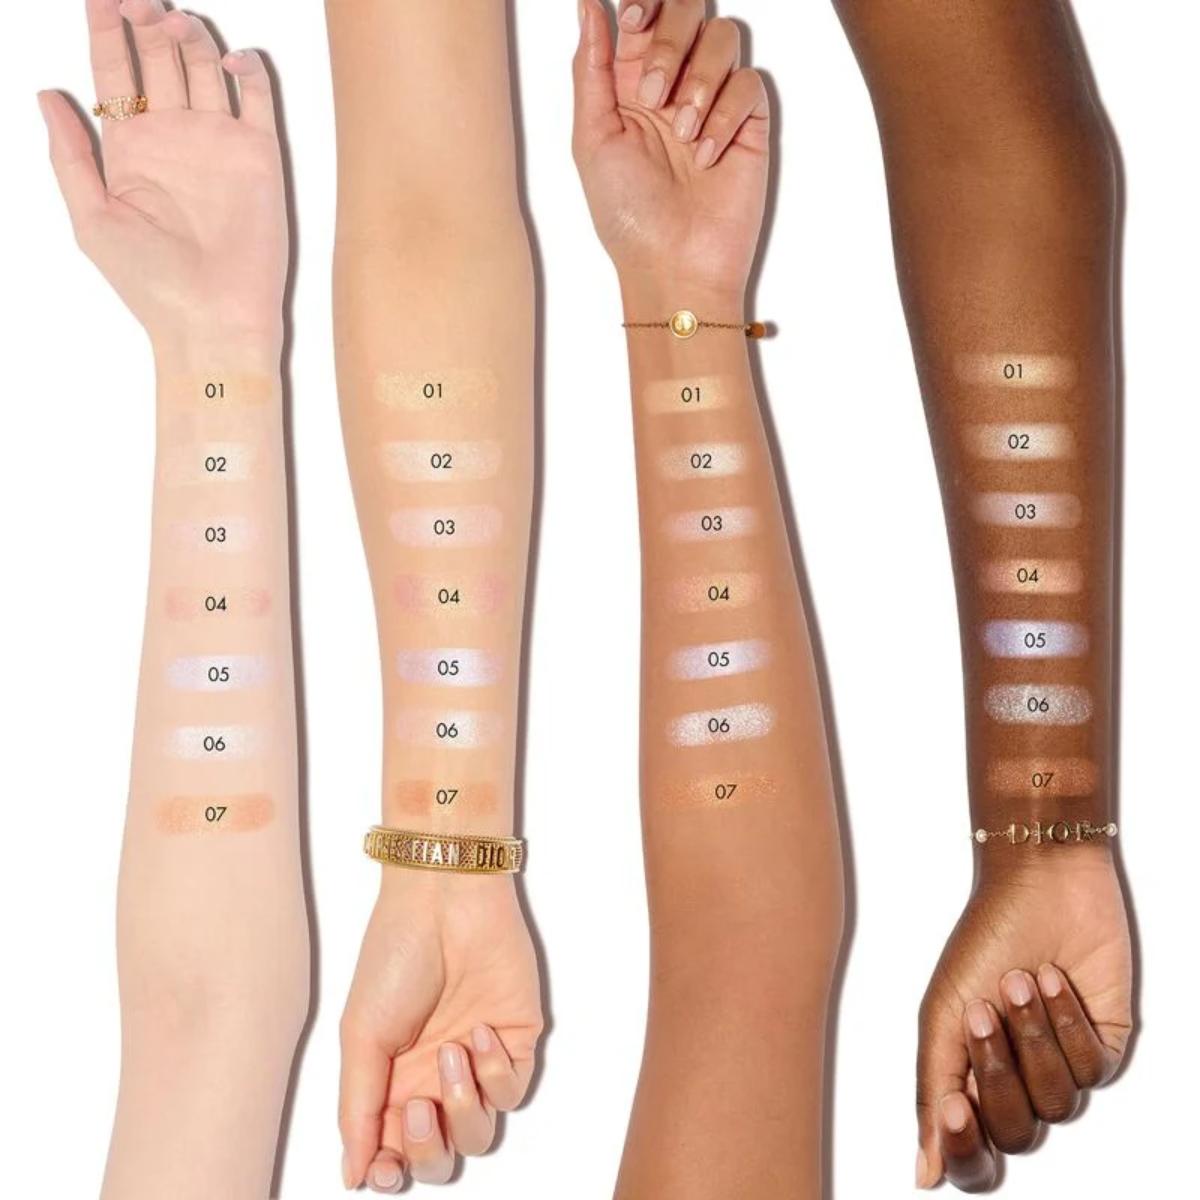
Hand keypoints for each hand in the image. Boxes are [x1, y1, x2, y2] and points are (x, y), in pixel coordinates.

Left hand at [38, 0, 285, 352]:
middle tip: (140, 3)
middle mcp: (175, 138)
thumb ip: (69, 156)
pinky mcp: (260, 156)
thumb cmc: (151, 284)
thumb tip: (46, 94)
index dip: (106, 28)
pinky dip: (247, 68)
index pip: (115, 71)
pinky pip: (256, 97)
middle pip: (160, 57)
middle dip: (148, 19)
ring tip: (174, 26)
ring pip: (204, 66)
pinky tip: (229, 61)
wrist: (214, 320)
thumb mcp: (90, 219)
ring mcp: (218, 143)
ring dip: (190, 35)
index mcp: (130, 148)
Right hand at [339, 875, 542, 1191]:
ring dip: (463, 1106)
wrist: (444, 900)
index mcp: (392, 1077)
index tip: (384, 1169)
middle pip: (440, 1153)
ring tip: (450, 1053)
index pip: (394, 1149)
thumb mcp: (361, 1035)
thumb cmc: (395, 956)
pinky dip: (495, 1071)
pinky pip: (512, 1089)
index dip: (392, 1170)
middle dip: (428, 1148)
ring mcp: (476, 1059)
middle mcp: (433, 1075)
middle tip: (417, 1109)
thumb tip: (352, 1175)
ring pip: (479, 1131)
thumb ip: (359, 1110)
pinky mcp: (515, 1039)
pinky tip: (479, 1032)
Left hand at [572, 0, 768, 297]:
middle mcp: (674, 85)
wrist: (673, 264)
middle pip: (688, 11)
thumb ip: (591, 68)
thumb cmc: (628, 216)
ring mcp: (714, 103)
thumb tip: (587, 5)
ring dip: (699, 82)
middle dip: (669, 43)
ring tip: (683, 135)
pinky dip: (726, 116)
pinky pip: (749, 84)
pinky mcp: (749, 126)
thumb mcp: (590, 139)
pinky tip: (707, 155)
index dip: (644, 3)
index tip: (634, 21)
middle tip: (655, 94)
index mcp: (630, 84)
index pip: (643, 14)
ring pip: (723, 37)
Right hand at [916, 852, 1132, 1190]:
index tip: (958, 1107)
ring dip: (1032, 1036)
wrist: (1040, 885)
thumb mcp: (942, 1013)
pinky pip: (1092, 1069)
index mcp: (972, 1077)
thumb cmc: (984, 939)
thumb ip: (933, 1091)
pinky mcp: (1104, 1044)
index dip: (967, 1148)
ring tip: (1017, 981)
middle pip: (1015, 1134)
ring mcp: (1063, 1065)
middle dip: (997, 1071)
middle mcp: (1019, 1081)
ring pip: (1057, 1102)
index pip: (974, 1156)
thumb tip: (924, 1173)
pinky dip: (1067, 1021)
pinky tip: (1053, 979)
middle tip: (981, 1013)